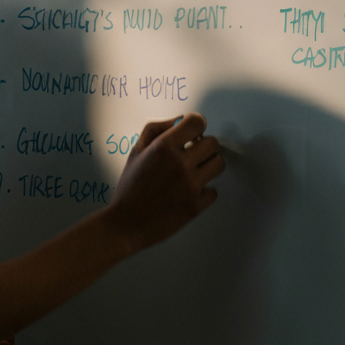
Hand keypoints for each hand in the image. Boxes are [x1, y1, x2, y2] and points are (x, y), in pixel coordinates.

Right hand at [106, 113, 223, 254]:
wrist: (126, 223)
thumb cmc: (129, 186)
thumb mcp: (135, 152)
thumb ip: (156, 130)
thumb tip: (179, 121)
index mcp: (164, 147)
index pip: (197, 122)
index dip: (196, 125)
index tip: (192, 133)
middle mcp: (181, 163)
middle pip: (213, 143)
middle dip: (204, 146)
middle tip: (193, 155)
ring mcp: (191, 185)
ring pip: (219, 164)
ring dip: (208, 166)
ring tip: (195, 172)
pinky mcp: (196, 205)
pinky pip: (214, 191)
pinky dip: (204, 192)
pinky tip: (189, 193)